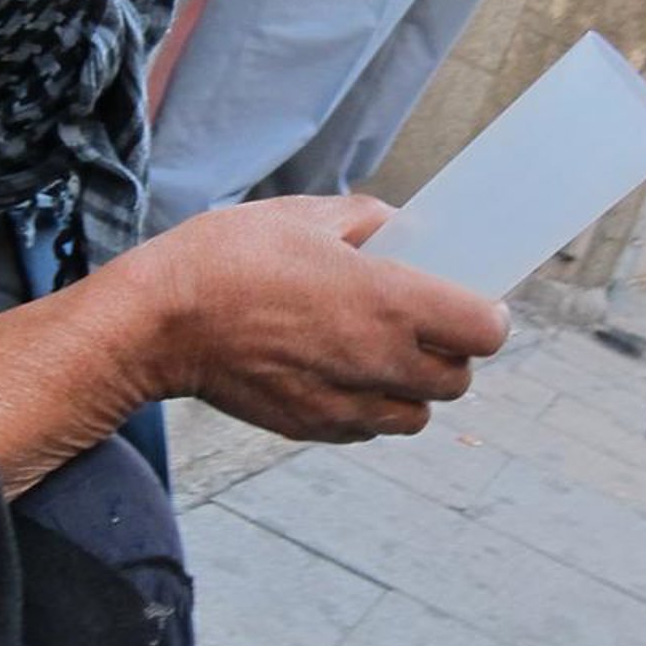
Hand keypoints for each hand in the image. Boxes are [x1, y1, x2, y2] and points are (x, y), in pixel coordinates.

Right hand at [141, 195, 509, 442]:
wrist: (158, 323)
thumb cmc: (226, 260)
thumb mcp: (303, 216)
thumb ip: (366, 220)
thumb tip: (400, 228)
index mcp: (388, 302)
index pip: (485, 331)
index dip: (488, 317)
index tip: (474, 304)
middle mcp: (378, 361)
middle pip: (458, 380)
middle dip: (451, 355)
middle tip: (425, 327)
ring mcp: (346, 403)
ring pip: (417, 415)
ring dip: (413, 390)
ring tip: (382, 356)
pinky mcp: (313, 428)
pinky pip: (368, 429)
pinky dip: (369, 409)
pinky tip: (341, 374)